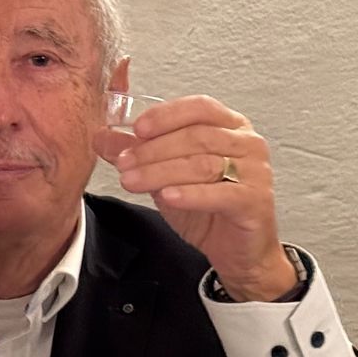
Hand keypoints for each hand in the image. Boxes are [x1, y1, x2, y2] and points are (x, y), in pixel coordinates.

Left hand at [103, 95, 295, 300]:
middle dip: (153, 150)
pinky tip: (166, 196)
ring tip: (131, 181)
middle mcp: (247, 143)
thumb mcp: (165, 175)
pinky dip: (190, 194)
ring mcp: (255, 171)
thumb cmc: (206, 206)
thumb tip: (101, 136)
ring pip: (203, 164)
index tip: (135, 128)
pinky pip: (221, 193)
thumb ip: (137, 152)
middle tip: (122, 162)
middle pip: (197, 136)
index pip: (199, 108)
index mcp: (229, 126)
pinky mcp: (256, 200)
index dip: (165, 115)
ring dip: (161, 172)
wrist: (235, 249)